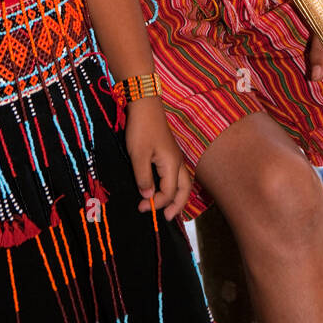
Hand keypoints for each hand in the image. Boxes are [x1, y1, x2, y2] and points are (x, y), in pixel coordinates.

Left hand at [124, 97, 191, 221]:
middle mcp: (177, 162)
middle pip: (184, 190)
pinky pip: (176, 175)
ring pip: (182, 182)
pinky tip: (163, 189)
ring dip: (176, 197)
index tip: (141, 207)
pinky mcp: (169, 153)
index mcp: (172, 164)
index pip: (169, 192)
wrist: (145, 105)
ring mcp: (174, 157)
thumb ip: (143, 178)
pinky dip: (173, 187)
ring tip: (167, 208)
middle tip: (165, 218)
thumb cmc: (141, 129)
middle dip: (177, 206)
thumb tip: (148, 197)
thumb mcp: (138, 155)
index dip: (156, 203)